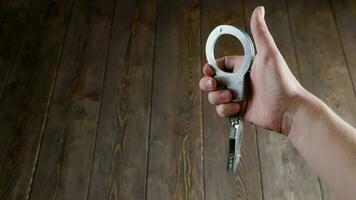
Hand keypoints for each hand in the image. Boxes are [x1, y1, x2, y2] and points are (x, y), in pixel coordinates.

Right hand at [199, 6, 306, 134]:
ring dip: (218, 97)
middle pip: (212, 81)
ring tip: (231, 97)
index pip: (219, 64)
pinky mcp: (238, 110)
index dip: (210, 68)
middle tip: (213, 85)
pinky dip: (226, 109)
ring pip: (214, 97)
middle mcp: (238, 81)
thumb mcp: (268, 54)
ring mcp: (237, 97)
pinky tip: (238, 108)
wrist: (289, 110)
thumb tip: (259, 10)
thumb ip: (260, 33)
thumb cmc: (282, 81)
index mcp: (242, 67)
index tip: (209, 71)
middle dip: (208, 84)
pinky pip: (222, 110)